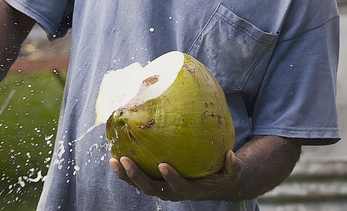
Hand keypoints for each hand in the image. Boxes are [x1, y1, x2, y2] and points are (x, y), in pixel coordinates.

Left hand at [109, 150, 242, 200]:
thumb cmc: (220, 176)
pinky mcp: (154, 182)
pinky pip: (137, 179)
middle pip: (151, 188)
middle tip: (126, 160)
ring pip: (140, 185)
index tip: (163, 165)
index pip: (179, 186)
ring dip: (126, 175)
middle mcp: (172, 192)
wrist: (208, 185)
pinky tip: (115, 157)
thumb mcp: (231, 173)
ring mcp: (161, 188)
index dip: (171, 178)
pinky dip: (125, 171)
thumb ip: (233, 166)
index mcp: (190, 189)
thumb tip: (231, 155)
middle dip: (137, 176)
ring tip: (114, 160)